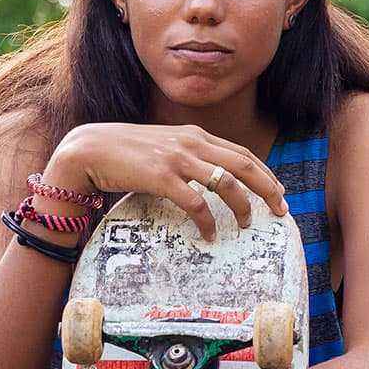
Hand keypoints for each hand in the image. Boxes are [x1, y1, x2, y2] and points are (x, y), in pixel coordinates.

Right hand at [45, 123, 286, 240]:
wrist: (89, 149)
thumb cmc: (125, 152)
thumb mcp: (164, 146)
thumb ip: (188, 155)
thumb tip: (210, 176)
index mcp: (195, 134)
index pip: (241, 152)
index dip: (264, 173)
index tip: (278, 191)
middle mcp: (191, 142)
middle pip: (244, 164)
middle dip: (267, 188)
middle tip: (280, 210)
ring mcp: (177, 158)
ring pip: (226, 182)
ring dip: (241, 206)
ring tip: (245, 225)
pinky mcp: (161, 177)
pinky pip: (195, 202)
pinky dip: (207, 220)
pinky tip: (210, 234)